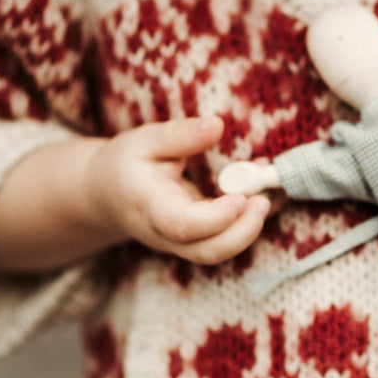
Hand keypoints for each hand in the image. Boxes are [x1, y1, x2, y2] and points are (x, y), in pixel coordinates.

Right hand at [84, 116, 270, 264]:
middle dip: (243, 233)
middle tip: (265, 200)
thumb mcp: (145, 140)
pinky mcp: (197, 240)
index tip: (241, 197)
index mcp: (150, 207)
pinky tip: (269, 194)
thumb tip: (217, 126)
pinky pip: (226, 240)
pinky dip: (251, 222)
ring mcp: (182, 243)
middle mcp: (166, 234)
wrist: (106, 195)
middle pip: (207, 251)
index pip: (183, 225)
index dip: (216, 218)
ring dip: (251, 228)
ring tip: (271, 193)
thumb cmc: (126, 164)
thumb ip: (180, 135)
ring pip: (218, 251)